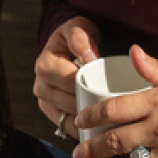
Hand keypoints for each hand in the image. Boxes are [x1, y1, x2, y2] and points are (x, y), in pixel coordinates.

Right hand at [34, 17, 101, 139]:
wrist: (65, 45)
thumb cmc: (73, 38)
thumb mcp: (77, 28)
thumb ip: (81, 38)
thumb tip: (89, 58)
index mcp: (45, 65)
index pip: (71, 83)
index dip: (91, 87)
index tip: (111, 89)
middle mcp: (41, 85)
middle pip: (71, 103)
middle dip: (93, 106)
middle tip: (116, 108)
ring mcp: (44, 101)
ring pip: (69, 119)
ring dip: (89, 121)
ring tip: (110, 118)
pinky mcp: (50, 112)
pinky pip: (67, 127)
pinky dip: (83, 129)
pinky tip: (98, 127)